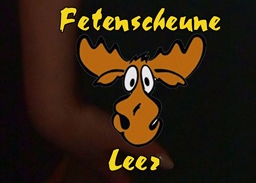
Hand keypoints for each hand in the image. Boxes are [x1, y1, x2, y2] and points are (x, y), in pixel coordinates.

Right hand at [43, 102, 172, 178]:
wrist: (54, 113)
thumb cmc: (86, 130)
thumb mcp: (119, 139)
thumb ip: (144, 149)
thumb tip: (168, 164)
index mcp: (104, 166)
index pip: (122, 181)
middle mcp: (95, 158)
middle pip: (114, 167)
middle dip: (127, 166)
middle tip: (139, 166)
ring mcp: (86, 143)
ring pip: (107, 150)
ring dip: (120, 146)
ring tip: (131, 142)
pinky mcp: (82, 127)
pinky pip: (101, 133)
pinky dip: (112, 129)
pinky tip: (116, 119)